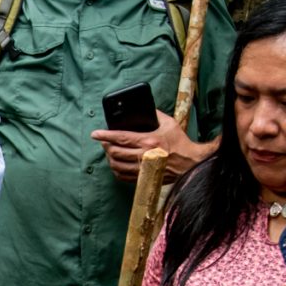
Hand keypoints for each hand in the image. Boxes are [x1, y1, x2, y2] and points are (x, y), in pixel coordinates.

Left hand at [93, 107, 213, 181]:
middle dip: (105, 146)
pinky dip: (116, 170)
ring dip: (109, 158)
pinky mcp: (144, 178)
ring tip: (109, 152)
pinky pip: (123, 177)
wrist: (190, 163)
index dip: (105, 135)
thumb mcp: (170, 124)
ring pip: (117, 165)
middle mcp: (144, 156)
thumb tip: (146, 108)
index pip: (121, 137)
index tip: (95, 133)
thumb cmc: (180, 143)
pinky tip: (116, 164)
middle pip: (115, 152)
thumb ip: (156, 114)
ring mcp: (143, 169)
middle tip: (103, 141)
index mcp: (148, 141)